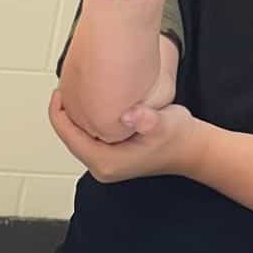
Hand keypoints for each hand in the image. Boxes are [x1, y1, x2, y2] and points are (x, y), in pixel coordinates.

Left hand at [49, 91, 208, 179]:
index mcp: (106, 163)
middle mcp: (102, 166)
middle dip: (64, 112)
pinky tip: (87, 101)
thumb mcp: (165, 124)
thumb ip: (148, 119)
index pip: (69, 137)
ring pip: (78, 136)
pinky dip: (85, 119)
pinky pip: (88, 135)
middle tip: (65, 86)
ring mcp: (105, 162)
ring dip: (74, 115)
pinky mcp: (110, 155)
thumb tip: (130, 115)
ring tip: (73, 91)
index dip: (59, 113)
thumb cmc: (179, 138)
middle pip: (69, 137)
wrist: (193, 149)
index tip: (59, 90)